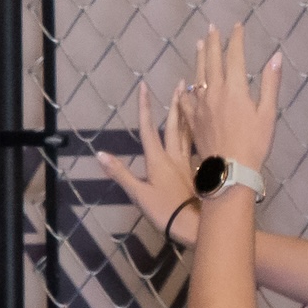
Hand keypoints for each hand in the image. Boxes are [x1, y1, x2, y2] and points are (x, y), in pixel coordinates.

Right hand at [93, 81, 202, 249]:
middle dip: (175, 103)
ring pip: (190, 133)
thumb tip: (100, 154)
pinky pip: (199, 146)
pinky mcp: (200, 172)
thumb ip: (120, 173)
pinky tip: (206, 129)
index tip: (144, 87)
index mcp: (158, 159)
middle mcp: (174, 156)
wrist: (197, 225)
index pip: (148, 128)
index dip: (145, 107)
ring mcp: (189, 163)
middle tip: (180, 82)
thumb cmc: (166, 211)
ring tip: (193, 97)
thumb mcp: (139, 194)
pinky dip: (200, 133)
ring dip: (190, 114)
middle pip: (175, 125)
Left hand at [179, 22, 285, 171]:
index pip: (234, 57)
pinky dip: (185, 89)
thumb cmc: (254, 143)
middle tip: (212, 28)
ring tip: (198, 44)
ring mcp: (200, 106)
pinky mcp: (192, 120)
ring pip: (197, 76)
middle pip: (211, 62)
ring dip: (198, 59)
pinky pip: (186, 100)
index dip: (236, 40)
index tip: (237, 26)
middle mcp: (214, 93)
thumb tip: (276, 56)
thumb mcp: (268, 113)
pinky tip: (184, 85)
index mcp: (234, 89)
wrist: (229, 170)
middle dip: (213, 43)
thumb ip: (270, 83)